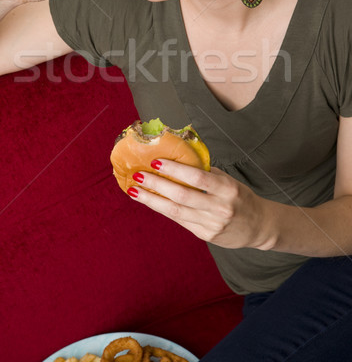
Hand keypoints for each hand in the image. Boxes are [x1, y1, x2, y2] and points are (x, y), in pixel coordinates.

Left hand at [128, 159, 272, 249]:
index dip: (175, 169)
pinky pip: (180, 220)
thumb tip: (179, 158)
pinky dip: (163, 209)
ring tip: (135, 190)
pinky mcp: (205, 235)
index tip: (156, 161)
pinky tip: (150, 201)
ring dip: (152, 200)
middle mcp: (220, 208)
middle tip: (138, 175)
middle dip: (157, 185)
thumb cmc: (240, 197)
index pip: (197, 178)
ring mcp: (212, 224)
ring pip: (176, 211)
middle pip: (182, 196)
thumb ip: (207, 173)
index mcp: (228, 189)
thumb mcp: (229, 181)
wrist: (259, 226)